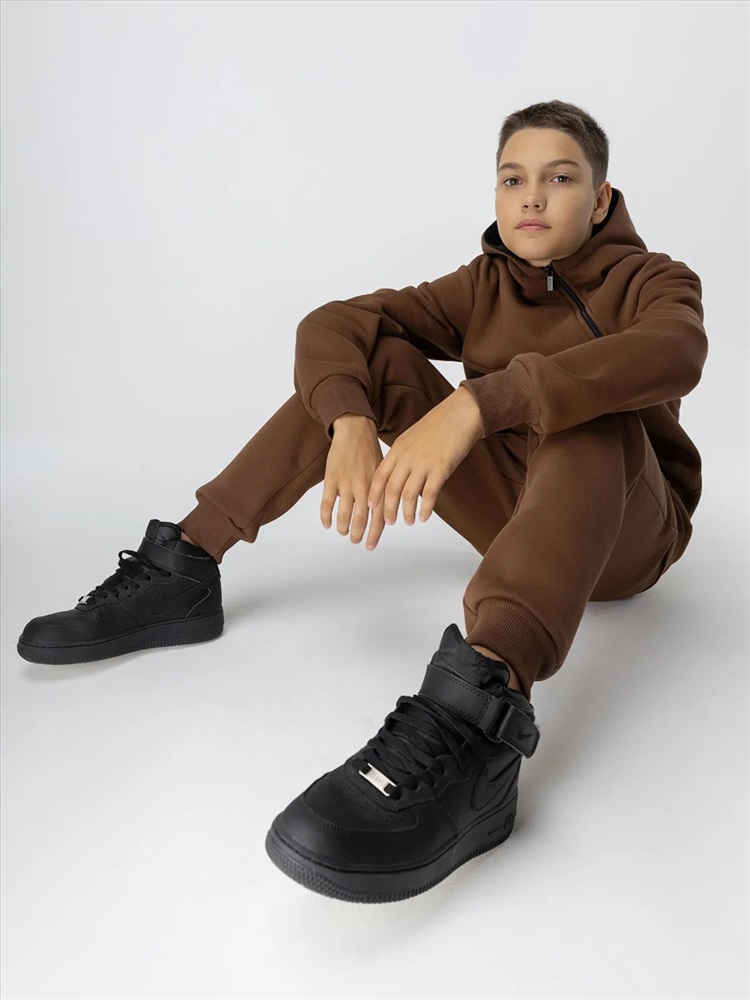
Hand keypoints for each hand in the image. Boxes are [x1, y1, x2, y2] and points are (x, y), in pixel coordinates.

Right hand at [320, 415, 388, 549]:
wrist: (355, 430)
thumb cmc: (370, 451)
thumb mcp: (385, 471)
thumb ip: (385, 491)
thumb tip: (390, 512)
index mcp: (378, 486)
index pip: (379, 516)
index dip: (375, 533)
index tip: (370, 546)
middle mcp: (364, 487)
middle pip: (361, 519)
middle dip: (358, 534)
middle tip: (356, 541)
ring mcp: (347, 483)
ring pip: (344, 514)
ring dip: (343, 527)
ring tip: (343, 532)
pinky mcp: (332, 479)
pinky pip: (327, 503)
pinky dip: (326, 516)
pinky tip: (327, 524)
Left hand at [366, 387, 481, 525]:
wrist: (461, 412)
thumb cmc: (440, 425)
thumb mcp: (413, 437)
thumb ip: (404, 455)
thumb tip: (400, 474)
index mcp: (399, 448)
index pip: (380, 475)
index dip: (374, 493)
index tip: (371, 507)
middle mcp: (408, 456)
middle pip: (391, 489)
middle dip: (388, 509)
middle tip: (389, 522)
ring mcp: (424, 462)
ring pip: (409, 494)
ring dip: (407, 512)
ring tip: (409, 522)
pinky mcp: (442, 467)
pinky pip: (430, 494)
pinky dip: (425, 509)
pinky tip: (424, 517)